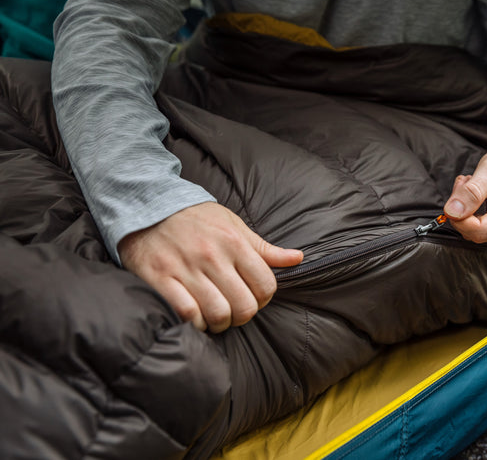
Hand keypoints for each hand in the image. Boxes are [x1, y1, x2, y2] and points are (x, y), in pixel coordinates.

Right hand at [118, 202, 302, 332]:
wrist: (146, 204)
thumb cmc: (196, 219)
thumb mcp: (234, 225)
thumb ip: (264, 248)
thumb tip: (297, 258)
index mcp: (234, 242)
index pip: (266, 286)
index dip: (263, 299)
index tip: (252, 298)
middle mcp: (212, 256)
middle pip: (244, 306)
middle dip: (242, 316)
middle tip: (233, 311)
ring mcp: (185, 268)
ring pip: (218, 314)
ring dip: (220, 323)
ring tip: (215, 316)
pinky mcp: (160, 279)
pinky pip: (186, 314)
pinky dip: (195, 323)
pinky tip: (195, 316)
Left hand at [443, 146, 486, 244]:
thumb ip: (471, 191)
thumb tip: (451, 212)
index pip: (477, 231)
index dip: (459, 214)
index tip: (460, 187)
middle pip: (473, 232)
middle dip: (462, 208)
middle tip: (467, 182)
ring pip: (472, 231)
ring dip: (465, 209)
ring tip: (474, 185)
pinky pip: (478, 229)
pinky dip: (471, 213)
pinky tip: (477, 196)